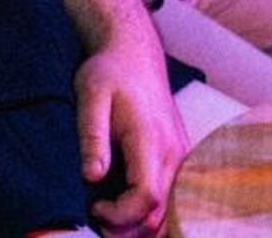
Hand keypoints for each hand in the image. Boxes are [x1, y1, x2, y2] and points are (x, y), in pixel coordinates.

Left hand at [65, 0, 185, 237]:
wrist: (135, 52)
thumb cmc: (110, 72)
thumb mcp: (90, 96)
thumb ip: (92, 137)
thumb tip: (91, 177)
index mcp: (151, 141)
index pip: (147, 198)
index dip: (120, 215)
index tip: (93, 208)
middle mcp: (174, 153)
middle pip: (160, 213)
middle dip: (128, 228)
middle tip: (95, 219)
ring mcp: (180, 156)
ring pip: (169, 209)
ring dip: (140, 223)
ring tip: (107, 216)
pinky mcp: (178, 156)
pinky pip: (172, 196)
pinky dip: (150, 211)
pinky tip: (125, 206)